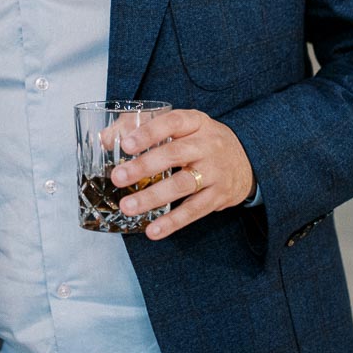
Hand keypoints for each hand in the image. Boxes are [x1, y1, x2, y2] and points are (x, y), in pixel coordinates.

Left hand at [108, 109, 254, 239]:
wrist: (247, 160)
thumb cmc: (201, 141)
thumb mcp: (181, 127)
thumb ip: (142, 127)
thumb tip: (105, 139)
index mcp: (196, 122)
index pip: (172, 123)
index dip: (148, 133)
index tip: (125, 144)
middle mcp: (208, 144)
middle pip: (175, 154)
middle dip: (144, 166)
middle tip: (117, 177)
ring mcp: (215, 171)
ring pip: (183, 184)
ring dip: (152, 197)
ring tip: (127, 206)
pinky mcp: (219, 196)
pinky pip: (194, 210)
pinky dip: (173, 222)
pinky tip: (153, 230)